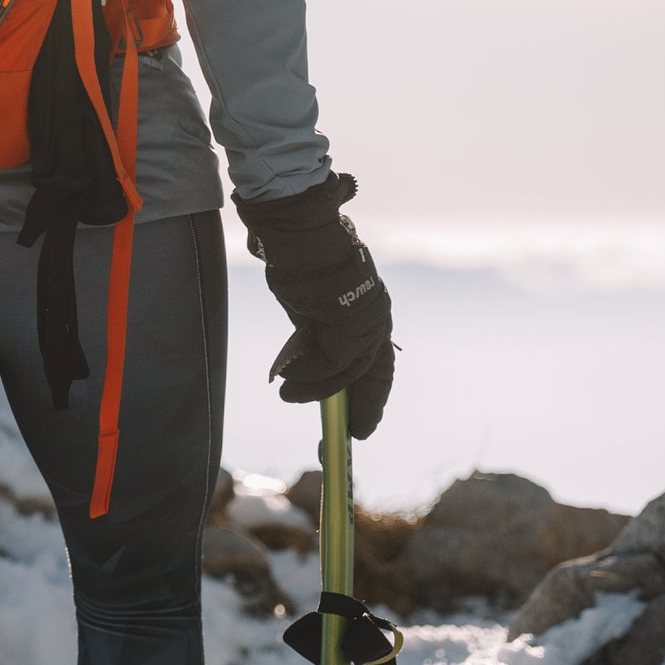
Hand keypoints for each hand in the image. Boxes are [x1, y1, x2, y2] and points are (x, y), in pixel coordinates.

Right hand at [236, 172, 394, 439]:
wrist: (301, 231)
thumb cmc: (303, 259)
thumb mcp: (312, 303)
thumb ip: (316, 332)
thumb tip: (306, 356)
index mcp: (371, 312)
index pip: (377, 363)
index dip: (370, 394)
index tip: (362, 419)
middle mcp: (376, 318)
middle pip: (372, 374)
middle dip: (362, 407)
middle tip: (353, 433)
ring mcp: (365, 322)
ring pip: (347, 373)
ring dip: (317, 390)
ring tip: (288, 396)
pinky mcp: (348, 324)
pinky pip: (330, 364)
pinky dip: (307, 377)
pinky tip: (286, 381)